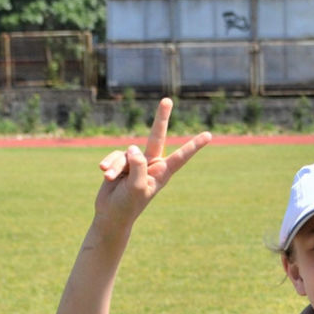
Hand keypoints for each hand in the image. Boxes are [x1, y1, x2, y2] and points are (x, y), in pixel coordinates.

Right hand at [95, 98, 210, 226]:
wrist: (111, 214)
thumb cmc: (128, 205)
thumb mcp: (136, 187)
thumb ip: (138, 166)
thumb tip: (133, 148)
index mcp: (162, 173)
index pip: (180, 157)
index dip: (193, 146)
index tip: (209, 135)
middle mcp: (152, 164)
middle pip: (157, 137)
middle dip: (161, 118)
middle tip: (167, 100)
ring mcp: (136, 162)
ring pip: (126, 153)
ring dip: (116, 166)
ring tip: (111, 178)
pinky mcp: (121, 161)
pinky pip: (114, 155)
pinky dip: (108, 164)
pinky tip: (104, 174)